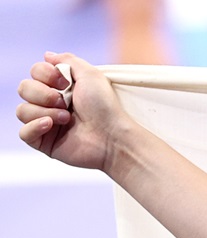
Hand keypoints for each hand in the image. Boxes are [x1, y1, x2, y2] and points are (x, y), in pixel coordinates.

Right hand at [15, 52, 127, 169]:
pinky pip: (24, 133)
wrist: (113, 136)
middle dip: (43, 94)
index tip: (64, 82)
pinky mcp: (45, 142)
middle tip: (64, 102)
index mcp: (59, 87)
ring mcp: (46, 123)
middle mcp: (50, 104)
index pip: (34, 72)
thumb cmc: (106, 107)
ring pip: (22, 110)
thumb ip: (68, 60)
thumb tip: (47, 55)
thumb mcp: (90, 74)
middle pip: (24, 89)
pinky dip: (34, 127)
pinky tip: (50, 125)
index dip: (44, 74)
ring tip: (66, 118)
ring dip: (44, 111)